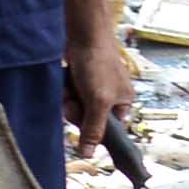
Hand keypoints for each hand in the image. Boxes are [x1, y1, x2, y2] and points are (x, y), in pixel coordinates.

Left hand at [67, 26, 138, 148]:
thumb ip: (94, 129)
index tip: (84, 125)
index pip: (110, 130)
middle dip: (78, 113)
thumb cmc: (97, 64)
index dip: (94, 131)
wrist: (83, 33)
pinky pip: (69, 96)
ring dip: (69, 101)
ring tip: (69, 89)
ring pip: (76, 108)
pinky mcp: (79, 80)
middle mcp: (110, 97)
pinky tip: (65, 82)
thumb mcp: (99, 101)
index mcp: (123, 103)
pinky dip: (65, 91)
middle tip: (74, 103)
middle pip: (89, 120)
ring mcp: (93, 88)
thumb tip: (88, 154)